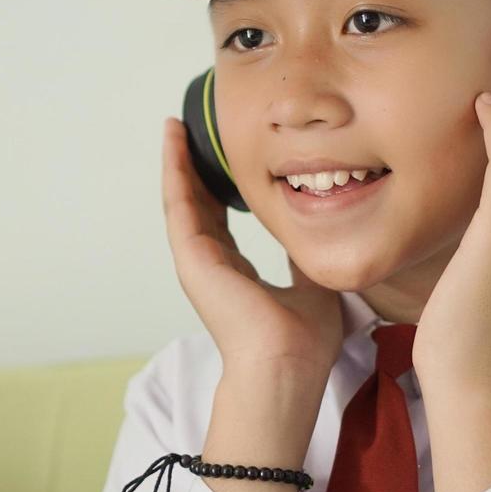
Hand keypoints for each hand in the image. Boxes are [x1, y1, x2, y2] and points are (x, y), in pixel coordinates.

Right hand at [160, 116, 343, 374]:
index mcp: (236, 274)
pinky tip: (175, 140)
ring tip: (176, 126)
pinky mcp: (191, 256)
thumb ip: (304, 258)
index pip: (221, 223)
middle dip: (193, 168)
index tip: (222, 161)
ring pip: (182, 198)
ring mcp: (197, 261)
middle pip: (196, 205)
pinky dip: (175, 169)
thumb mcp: (311, 284)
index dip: (218, 190)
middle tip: (189, 131)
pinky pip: (178, 202)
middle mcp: (211, 265)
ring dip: (178, 161)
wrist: (287, 365)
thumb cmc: (302, 341)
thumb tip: (315, 235)